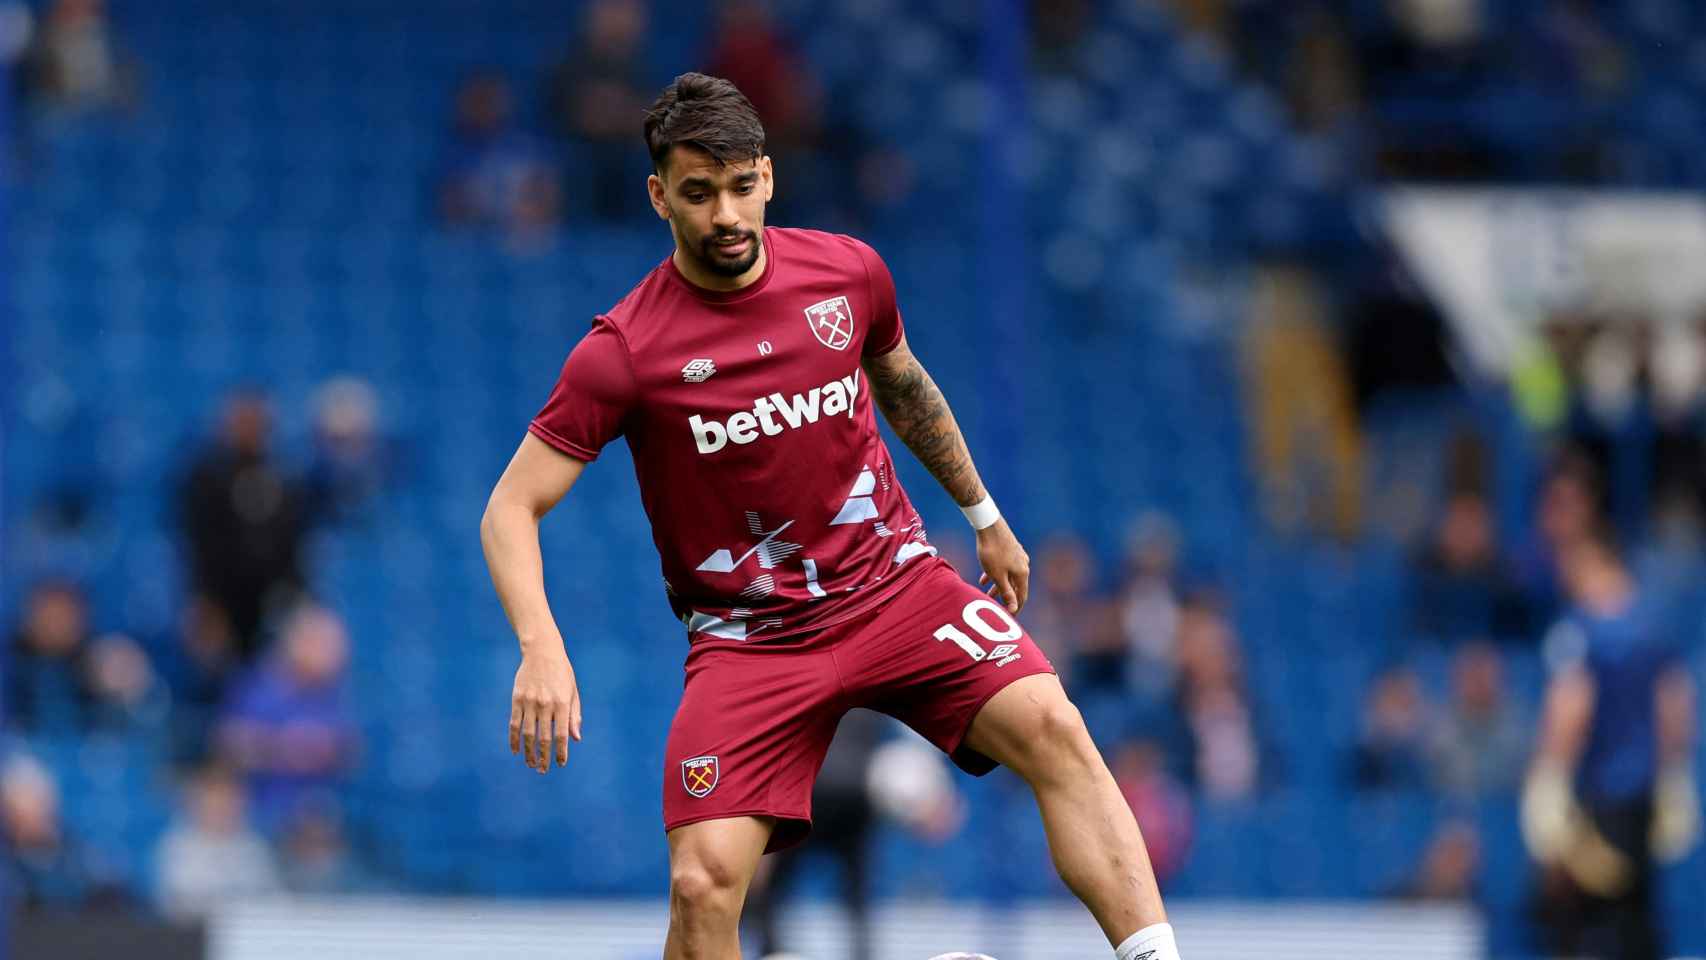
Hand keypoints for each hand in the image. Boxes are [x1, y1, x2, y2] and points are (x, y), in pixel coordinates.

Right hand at [509, 646, 581, 772]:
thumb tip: (575, 739)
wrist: (542, 652)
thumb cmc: (562, 673)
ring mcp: (530, 702)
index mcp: (562, 703)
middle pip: (543, 738)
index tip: (560, 764)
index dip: (561, 752)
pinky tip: (516, 750)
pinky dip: (514, 739)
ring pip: (527, 734)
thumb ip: (574, 716)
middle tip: (543, 771)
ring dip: (528, 752)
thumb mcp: (573, 692)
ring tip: (530, 764)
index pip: (561, 735)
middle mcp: (546, 704)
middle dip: (543, 757)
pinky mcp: (517, 699)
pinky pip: (514, 724)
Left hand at [975, 518, 1029, 614]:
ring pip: (1009, 576)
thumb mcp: (998, 576)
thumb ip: (1006, 592)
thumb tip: (1014, 608)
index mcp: (1023, 573)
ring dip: (998, 586)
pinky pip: (1004, 567)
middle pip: (1016, 586)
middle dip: (1005, 597)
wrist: (989, 526)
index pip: (1022, 596)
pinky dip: (996, 574)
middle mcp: (1023, 565)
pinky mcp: (1010, 549)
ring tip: (986, 594)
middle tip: (996, 608)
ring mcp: (1017, 556)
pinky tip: (983, 578)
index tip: (1008, 617)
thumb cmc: (992, 552)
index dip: (1016, 608)